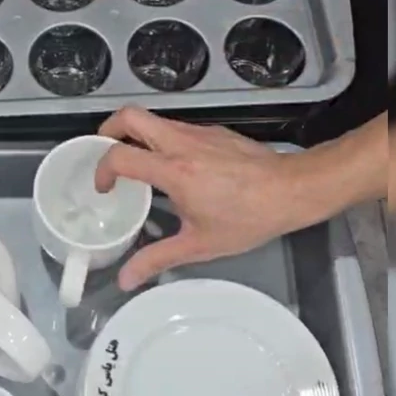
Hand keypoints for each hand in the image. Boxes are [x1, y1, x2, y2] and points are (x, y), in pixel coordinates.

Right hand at [95, 107, 310, 290]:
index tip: (104, 188)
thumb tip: (125, 280)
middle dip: (108, 130)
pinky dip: (161, 140)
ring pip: (153, 119)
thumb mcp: (199, 244)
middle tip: (105, 154)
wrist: (293, 190)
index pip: (120, 155)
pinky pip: (175, 127)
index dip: (102, 169)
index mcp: (173, 170)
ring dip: (135, 136)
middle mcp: (181, 142)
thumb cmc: (247, 218)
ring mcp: (198, 132)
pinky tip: (173, 168)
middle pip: (130, 115)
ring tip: (136, 165)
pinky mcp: (213, 131)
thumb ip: (157, 258)